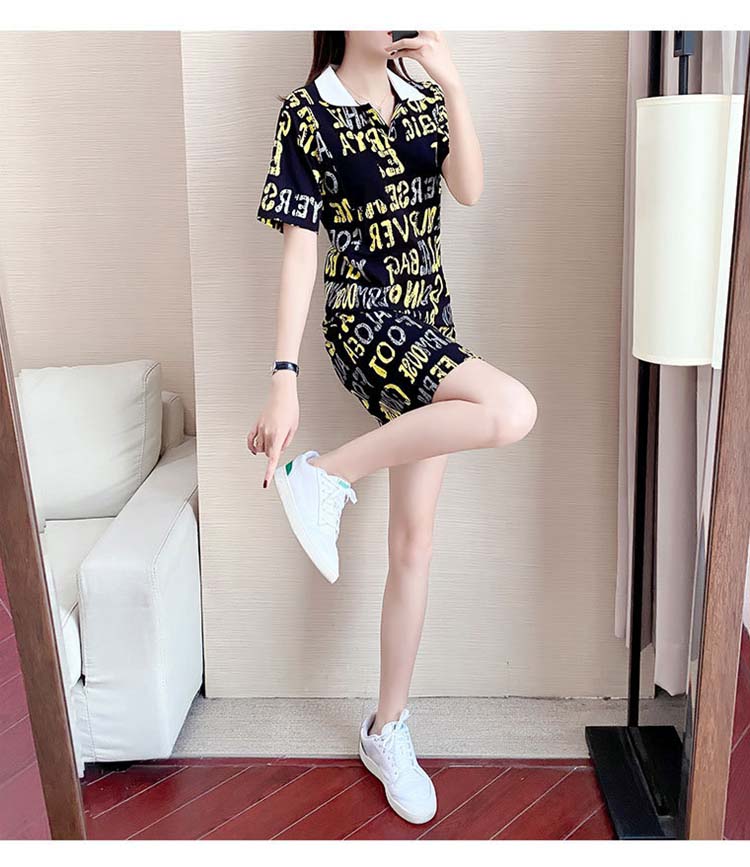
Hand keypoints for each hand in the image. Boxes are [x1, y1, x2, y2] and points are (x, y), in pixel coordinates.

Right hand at [247, 371, 298, 487]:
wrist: (282, 393)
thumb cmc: (290, 408)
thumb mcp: (293, 427)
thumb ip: (286, 441)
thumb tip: (279, 449)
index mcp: (278, 434)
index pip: (272, 458)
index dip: (268, 472)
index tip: (265, 482)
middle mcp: (267, 433)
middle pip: (268, 453)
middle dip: (274, 452)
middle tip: (282, 443)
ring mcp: (260, 428)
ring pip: (260, 448)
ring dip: (266, 448)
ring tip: (273, 440)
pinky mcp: (256, 424)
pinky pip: (250, 440)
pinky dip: (252, 446)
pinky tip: (254, 449)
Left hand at [387, 31, 458, 89]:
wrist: (448, 75)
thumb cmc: (442, 62)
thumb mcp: (438, 44)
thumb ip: (428, 37)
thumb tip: (413, 34)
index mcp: (436, 30)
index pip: (418, 23)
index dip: (407, 24)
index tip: (398, 27)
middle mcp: (432, 35)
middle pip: (410, 28)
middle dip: (398, 31)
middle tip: (390, 33)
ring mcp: (427, 44)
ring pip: (405, 40)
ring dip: (394, 44)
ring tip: (389, 47)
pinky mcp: (422, 55)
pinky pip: (406, 52)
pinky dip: (398, 54)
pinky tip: (395, 55)